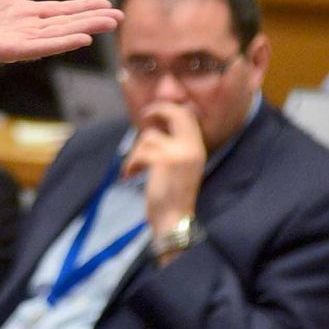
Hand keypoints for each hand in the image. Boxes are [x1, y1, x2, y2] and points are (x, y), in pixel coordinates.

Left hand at [0, 0, 121, 67]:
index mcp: (20, 13)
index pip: (58, 11)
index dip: (82, 7)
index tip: (105, 4)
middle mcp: (24, 28)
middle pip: (65, 23)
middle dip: (92, 19)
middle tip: (119, 16)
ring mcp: (18, 41)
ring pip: (59, 35)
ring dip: (84, 29)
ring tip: (109, 24)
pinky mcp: (9, 51)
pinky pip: (41, 46)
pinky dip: (62, 42)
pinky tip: (81, 38)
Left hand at [122, 102, 205, 239]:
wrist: (174, 220)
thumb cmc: (174, 197)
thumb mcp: (181, 167)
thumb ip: (175, 146)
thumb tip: (156, 127)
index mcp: (197, 150)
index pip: (188, 117)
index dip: (170, 108)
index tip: (155, 111)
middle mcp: (191, 148)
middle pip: (175, 114)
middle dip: (157, 110)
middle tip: (144, 115)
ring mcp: (178, 154)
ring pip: (149, 137)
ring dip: (136, 152)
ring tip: (135, 168)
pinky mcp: (162, 161)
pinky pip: (139, 152)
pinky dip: (131, 163)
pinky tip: (131, 174)